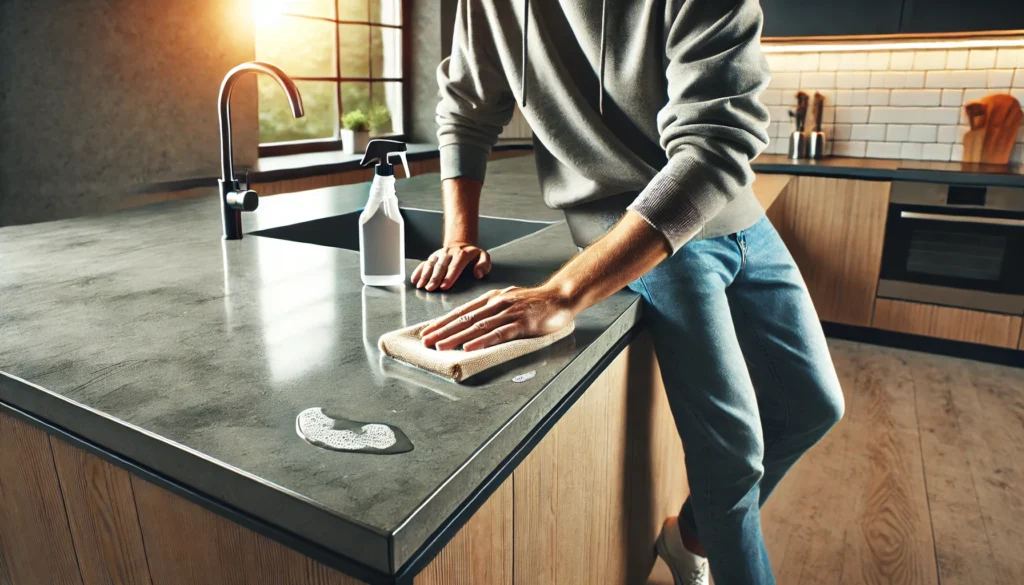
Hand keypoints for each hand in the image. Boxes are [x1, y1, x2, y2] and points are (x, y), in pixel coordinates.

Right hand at [411, 242, 490, 290]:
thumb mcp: (483, 256)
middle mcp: (448, 253)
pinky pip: (424, 263)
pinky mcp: (432, 257)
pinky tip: (414, 280)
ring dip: (425, 275)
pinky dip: (418, 271)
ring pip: (430, 264)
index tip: (444, 287)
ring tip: (421, 286)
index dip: (449, 277)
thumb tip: (478, 274)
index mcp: (461, 254)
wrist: (461, 244)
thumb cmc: (473, 255)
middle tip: (430, 289)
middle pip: (440, 266)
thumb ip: (484, 264)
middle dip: (435, 278)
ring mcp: (438, 255)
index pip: (454, 266)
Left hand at [420, 286, 574, 350]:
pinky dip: (483, 341)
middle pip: (465, 318)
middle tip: (427, 341)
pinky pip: (499, 333)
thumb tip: (470, 326)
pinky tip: (470, 347)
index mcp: (491, 299)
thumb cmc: (534, 303)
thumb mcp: (508, 302)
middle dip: (443, 330)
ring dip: (457, 337)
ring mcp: (509, 313)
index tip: (428, 331)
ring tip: (441, 346)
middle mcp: (497, 303)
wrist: (559, 297)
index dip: (443, 322)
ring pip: (478, 326)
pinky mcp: (521, 323)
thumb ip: (491, 312)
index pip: (462, 311)